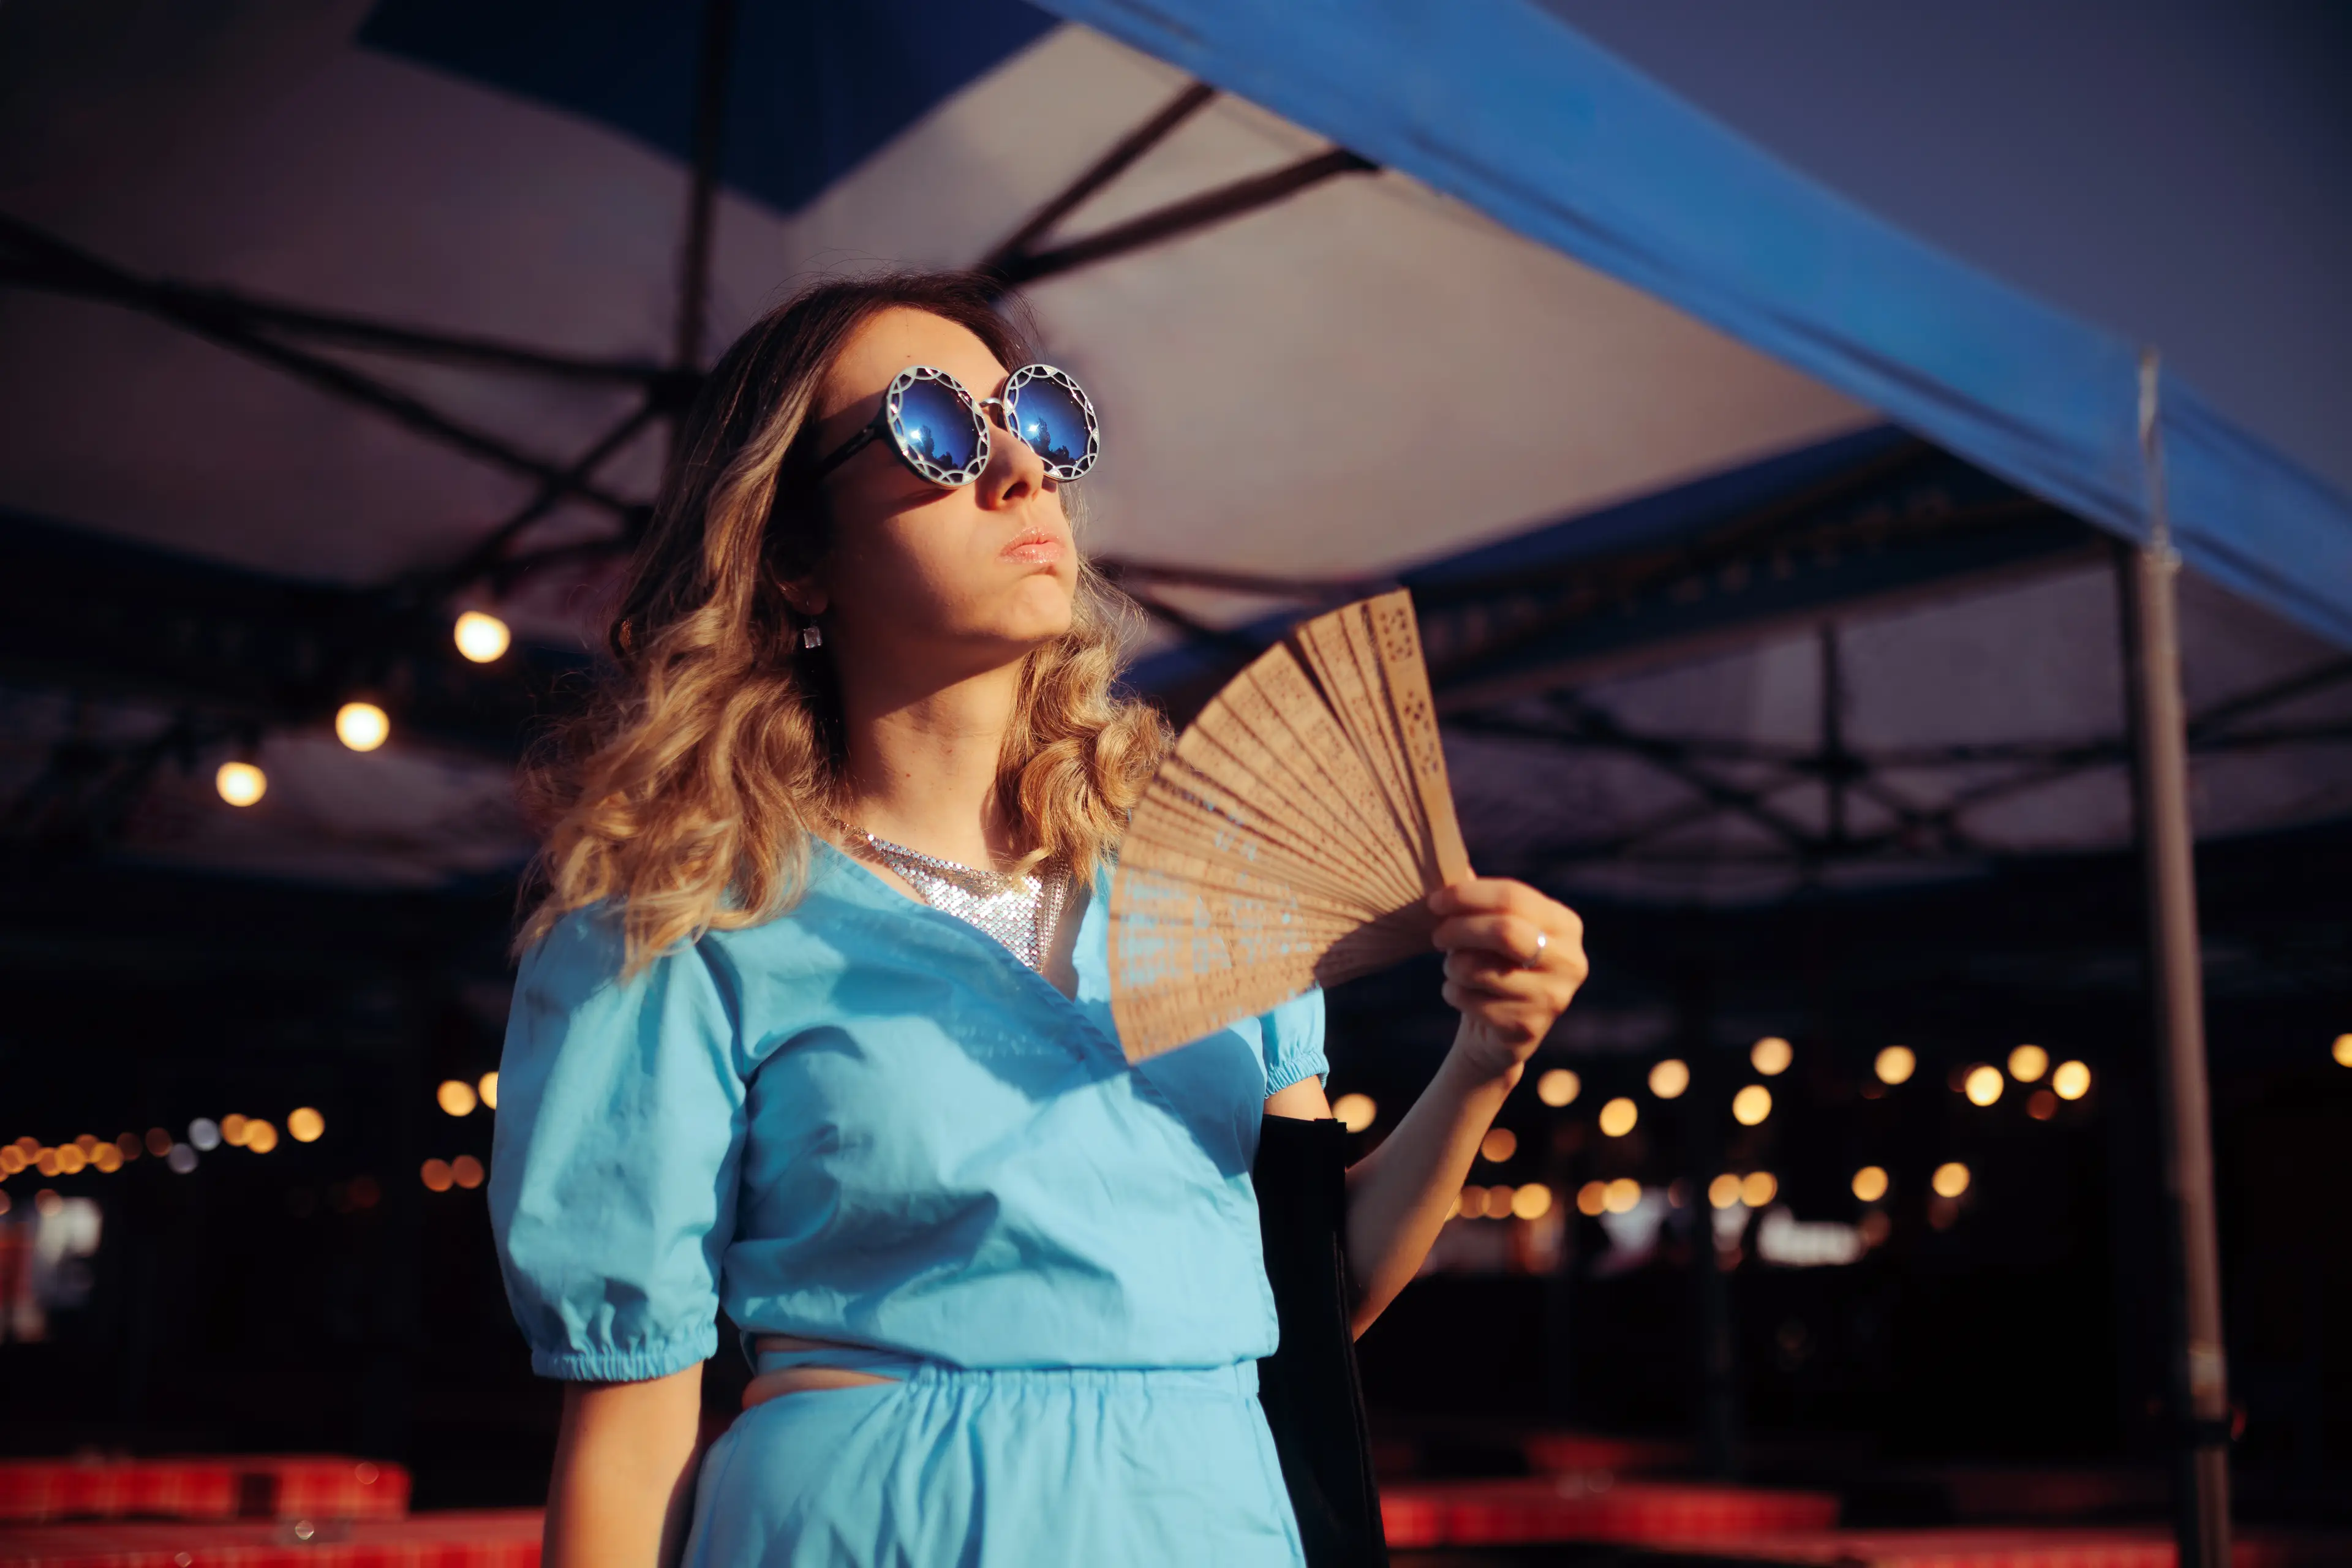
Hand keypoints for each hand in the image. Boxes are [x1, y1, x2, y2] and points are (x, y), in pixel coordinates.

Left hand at [1429, 878, 1588, 1081]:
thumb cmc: (1492, 965)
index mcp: (1565, 924)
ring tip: (1453, 967)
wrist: (1499, 1031)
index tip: (1435, 901)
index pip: (1514, 896)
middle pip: (1504, 930)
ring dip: (1453, 965)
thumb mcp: (1491, 928)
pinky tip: (1459, 994)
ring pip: (1482, 969)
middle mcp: (1570, 960)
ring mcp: (1554, 997)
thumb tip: (1449, 860)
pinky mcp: (1528, 1027)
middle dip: (1459, 929)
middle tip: (1436, 934)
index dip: (1468, 895)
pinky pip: (1472, 1001)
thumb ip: (1478, 898)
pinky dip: (1453, 993)